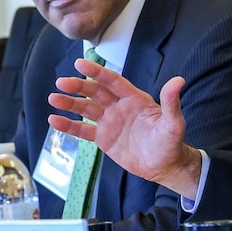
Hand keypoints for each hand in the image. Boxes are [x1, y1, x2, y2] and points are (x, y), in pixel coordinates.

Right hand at [48, 58, 202, 198]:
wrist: (164, 166)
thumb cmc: (171, 143)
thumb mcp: (173, 123)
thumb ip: (171, 102)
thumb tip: (178, 81)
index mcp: (135, 99)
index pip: (113, 81)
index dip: (97, 72)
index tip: (80, 64)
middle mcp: (120, 107)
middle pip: (95, 92)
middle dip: (78, 86)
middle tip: (61, 82)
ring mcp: (110, 122)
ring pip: (86, 109)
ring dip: (70, 103)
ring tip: (53, 98)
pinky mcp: (103, 138)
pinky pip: (83, 130)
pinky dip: (69, 125)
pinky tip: (54, 120)